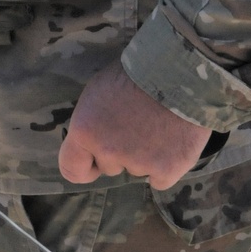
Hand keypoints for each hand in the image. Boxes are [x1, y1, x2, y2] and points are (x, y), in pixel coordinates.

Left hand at [59, 60, 211, 189]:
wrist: (178, 72)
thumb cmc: (135, 74)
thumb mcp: (98, 91)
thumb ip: (92, 123)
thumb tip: (92, 140)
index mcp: (85, 131)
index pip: (71, 168)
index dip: (83, 166)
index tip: (92, 163)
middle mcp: (108, 152)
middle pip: (109, 167)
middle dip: (119, 153)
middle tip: (136, 126)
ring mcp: (138, 163)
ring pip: (136, 170)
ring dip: (144, 157)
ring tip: (157, 127)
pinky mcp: (167, 170)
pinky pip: (160, 179)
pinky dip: (166, 166)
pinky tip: (172, 142)